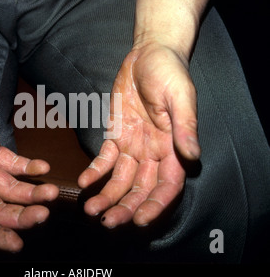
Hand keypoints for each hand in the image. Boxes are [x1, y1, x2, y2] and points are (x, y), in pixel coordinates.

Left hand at [78, 43, 199, 227]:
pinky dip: (95, 171)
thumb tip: (192, 155)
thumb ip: (185, 125)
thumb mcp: (180, 95)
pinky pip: (105, 158)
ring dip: (107, 196)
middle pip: (140, 188)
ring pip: (121, 179)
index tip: (140, 219)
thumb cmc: (169, 72)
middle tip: (107, 222)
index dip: (155, 204)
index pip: (167, 185)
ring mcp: (133, 145)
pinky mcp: (116, 134)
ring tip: (91, 209)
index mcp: (173, 146)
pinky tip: (84, 182)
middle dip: (125, 207)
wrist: (149, 54)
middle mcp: (153, 152)